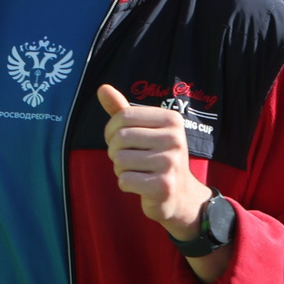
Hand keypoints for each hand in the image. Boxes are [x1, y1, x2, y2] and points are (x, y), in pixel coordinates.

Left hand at [95, 83, 210, 238]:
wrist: (180, 195)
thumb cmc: (157, 157)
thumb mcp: (144, 131)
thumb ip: (122, 110)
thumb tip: (102, 88)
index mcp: (172, 120)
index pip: (123, 116)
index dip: (111, 130)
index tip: (117, 140)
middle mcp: (175, 139)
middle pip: (120, 138)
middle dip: (114, 151)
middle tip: (127, 158)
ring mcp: (171, 163)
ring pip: (119, 160)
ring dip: (120, 169)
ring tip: (136, 171)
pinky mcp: (163, 186)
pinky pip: (124, 180)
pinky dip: (125, 184)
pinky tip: (140, 185)